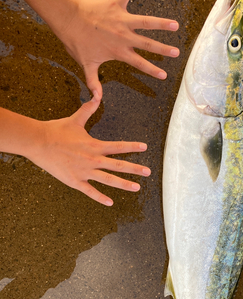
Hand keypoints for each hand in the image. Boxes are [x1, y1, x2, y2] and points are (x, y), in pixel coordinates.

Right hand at [32, 95, 149, 205]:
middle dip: (135, 169)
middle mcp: (93, 159)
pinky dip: (100, 198)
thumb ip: (88, 109)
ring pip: (108, 180)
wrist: (38, 142)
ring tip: (137, 188)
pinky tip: (110, 203)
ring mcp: (84, 172)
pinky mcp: (75, 181)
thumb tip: (97, 95)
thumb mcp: (75, 119)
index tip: (145, 147)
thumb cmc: (56, 130)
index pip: (118, 146)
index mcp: (94, 145)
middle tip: (148, 172)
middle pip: (118, 165)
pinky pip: (90, 191)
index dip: (133, 147)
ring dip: (124, 184)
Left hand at [59, 0, 179, 97]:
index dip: (152, 70)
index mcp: (119, 51)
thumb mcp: (86, 65)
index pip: (139, 63)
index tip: (164, 75)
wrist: (67, 19)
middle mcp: (124, 36)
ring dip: (161, 23)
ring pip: (146, 21)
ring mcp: (121, 19)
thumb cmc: (76, 42)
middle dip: (163, 50)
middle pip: (148, 44)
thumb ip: (93, 82)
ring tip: (174, 25)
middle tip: (176, 52)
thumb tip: (96, 100)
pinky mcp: (115, 4)